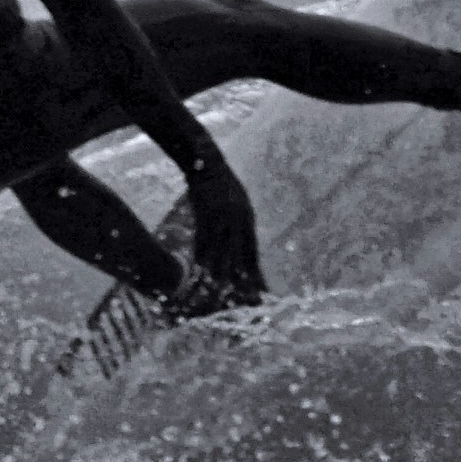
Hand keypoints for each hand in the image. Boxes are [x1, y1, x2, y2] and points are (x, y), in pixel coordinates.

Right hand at [176, 160, 265, 313]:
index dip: (255, 273)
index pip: (253, 253)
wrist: (207, 163)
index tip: (260, 291)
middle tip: (245, 298)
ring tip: (220, 288)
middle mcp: (238, 222)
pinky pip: (203, 240)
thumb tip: (244, 242)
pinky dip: (202, 255)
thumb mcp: (239, 202)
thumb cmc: (222, 184)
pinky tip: (200, 267)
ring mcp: (221, 218)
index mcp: (248, 220)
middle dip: (243, 278)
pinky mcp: (205, 214)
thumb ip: (242, 222)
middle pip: (241, 256)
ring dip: (220, 271)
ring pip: (221, 251)